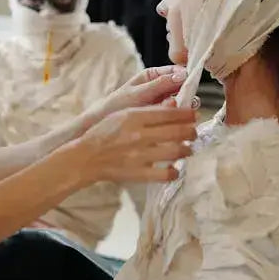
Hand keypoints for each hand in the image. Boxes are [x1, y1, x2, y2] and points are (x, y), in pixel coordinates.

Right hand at [73, 106, 195, 184]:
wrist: (86, 157)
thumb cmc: (103, 133)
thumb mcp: (122, 114)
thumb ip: (147, 111)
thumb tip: (173, 105)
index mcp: (134, 117)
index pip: (170, 113)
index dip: (187, 114)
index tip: (192, 115)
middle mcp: (139, 135)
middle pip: (178, 131)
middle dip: (191, 131)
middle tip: (192, 132)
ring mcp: (140, 155)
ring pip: (177, 151)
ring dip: (187, 149)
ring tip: (187, 149)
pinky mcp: (139, 173)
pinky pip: (166, 174)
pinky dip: (174, 171)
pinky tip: (173, 168)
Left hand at [82, 66, 193, 130]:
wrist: (105, 123)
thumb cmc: (117, 105)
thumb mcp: (138, 93)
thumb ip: (159, 84)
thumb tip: (182, 74)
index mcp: (154, 75)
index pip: (177, 71)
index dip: (186, 77)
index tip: (189, 85)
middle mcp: (161, 86)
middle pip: (184, 86)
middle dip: (186, 94)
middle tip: (182, 102)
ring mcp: (163, 100)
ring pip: (183, 100)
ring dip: (182, 105)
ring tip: (172, 112)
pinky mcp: (163, 114)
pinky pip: (176, 112)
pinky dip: (176, 115)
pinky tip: (170, 119)